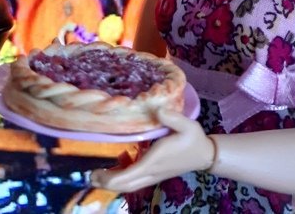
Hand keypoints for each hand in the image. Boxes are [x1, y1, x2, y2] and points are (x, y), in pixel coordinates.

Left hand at [89, 108, 214, 192]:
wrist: (204, 155)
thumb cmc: (194, 139)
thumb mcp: (187, 124)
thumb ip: (172, 117)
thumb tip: (157, 108)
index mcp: (155, 160)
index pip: (128, 175)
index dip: (110, 177)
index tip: (95, 172)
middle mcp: (151, 171)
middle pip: (124, 185)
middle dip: (106, 183)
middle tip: (90, 174)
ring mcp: (153, 175)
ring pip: (128, 186)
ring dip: (112, 182)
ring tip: (97, 173)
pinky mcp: (154, 174)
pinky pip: (134, 181)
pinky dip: (121, 179)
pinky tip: (116, 167)